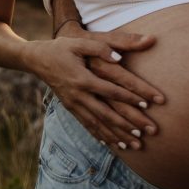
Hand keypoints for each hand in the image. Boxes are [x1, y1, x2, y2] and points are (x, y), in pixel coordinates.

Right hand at [25, 30, 164, 149]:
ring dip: (118, 135)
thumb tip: (119, 57)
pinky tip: (114, 145)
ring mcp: (74, 105)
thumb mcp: (79, 43)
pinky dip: (102, 137)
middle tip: (150, 130)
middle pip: (108, 114)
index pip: (112, 91)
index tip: (149, 103)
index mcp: (83, 79)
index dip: (131, 97)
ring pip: (99, 125)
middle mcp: (79, 96)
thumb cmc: (61, 48)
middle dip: (130, 123)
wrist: (37, 60)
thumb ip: (100, 48)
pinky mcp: (71, 109)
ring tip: (137, 144)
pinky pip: (88, 126)